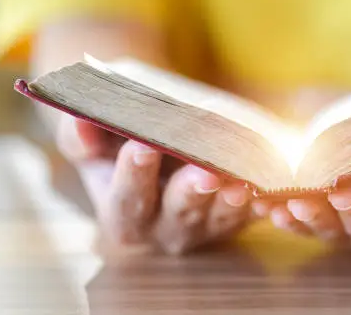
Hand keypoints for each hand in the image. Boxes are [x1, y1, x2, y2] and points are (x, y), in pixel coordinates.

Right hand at [56, 115, 253, 254]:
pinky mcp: (234, 217)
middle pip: (179, 212)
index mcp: (124, 213)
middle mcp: (164, 227)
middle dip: (193, 190)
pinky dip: (261, 197)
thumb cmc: (119, 137)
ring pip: (220, 215)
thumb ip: (80, 134)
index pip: (127, 197)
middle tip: (206, 169)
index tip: (142, 145)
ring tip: (243, 178)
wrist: (155, 141)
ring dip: (233, 198)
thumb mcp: (92, 136)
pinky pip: (251, 211)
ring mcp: (203, 225)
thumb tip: (80, 123)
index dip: (133, 173)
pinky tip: (270, 180)